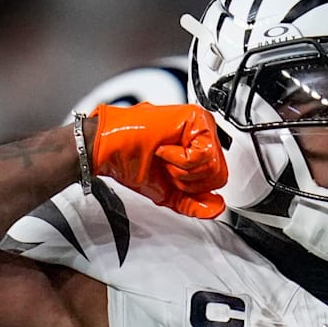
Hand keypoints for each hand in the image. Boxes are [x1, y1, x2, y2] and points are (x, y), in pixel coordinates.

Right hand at [90, 103, 227, 218]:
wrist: (108, 148)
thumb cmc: (130, 161)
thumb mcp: (169, 192)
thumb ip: (195, 203)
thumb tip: (218, 208)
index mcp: (199, 148)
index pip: (217, 179)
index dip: (192, 187)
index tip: (170, 175)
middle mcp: (203, 134)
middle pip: (219, 174)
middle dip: (189, 181)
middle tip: (167, 168)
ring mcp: (201, 124)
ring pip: (213, 165)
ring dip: (183, 170)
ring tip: (164, 158)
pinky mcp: (195, 118)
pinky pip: (203, 154)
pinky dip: (180, 159)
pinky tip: (164, 149)